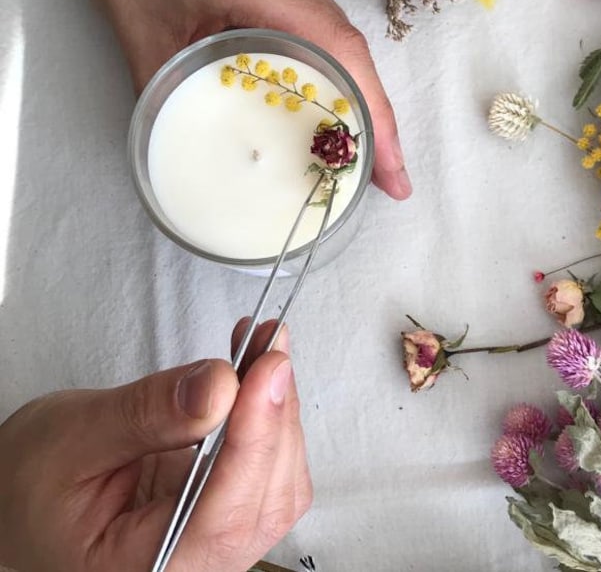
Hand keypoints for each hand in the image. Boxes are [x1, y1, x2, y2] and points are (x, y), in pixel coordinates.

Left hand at [0, 0, 410, 199]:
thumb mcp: (141, 34)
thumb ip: (168, 96)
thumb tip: (186, 154)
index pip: (339, 51)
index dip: (372, 111)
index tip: (389, 167)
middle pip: (354, 53)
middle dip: (379, 118)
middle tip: (391, 178)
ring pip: (345, 45)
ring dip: (364, 98)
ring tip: (370, 153)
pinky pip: (326, 35)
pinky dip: (341, 76)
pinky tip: (335, 107)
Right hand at [0, 321, 310, 571]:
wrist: (21, 496)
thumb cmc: (29, 485)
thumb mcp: (74, 439)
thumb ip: (147, 415)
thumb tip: (218, 386)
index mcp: (141, 568)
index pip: (222, 516)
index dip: (255, 439)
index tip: (266, 373)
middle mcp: (189, 562)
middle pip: (265, 497)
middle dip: (274, 411)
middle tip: (268, 347)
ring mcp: (211, 538)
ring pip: (278, 480)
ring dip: (278, 405)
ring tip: (263, 348)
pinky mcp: (222, 506)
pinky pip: (266, 464)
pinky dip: (268, 411)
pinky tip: (257, 373)